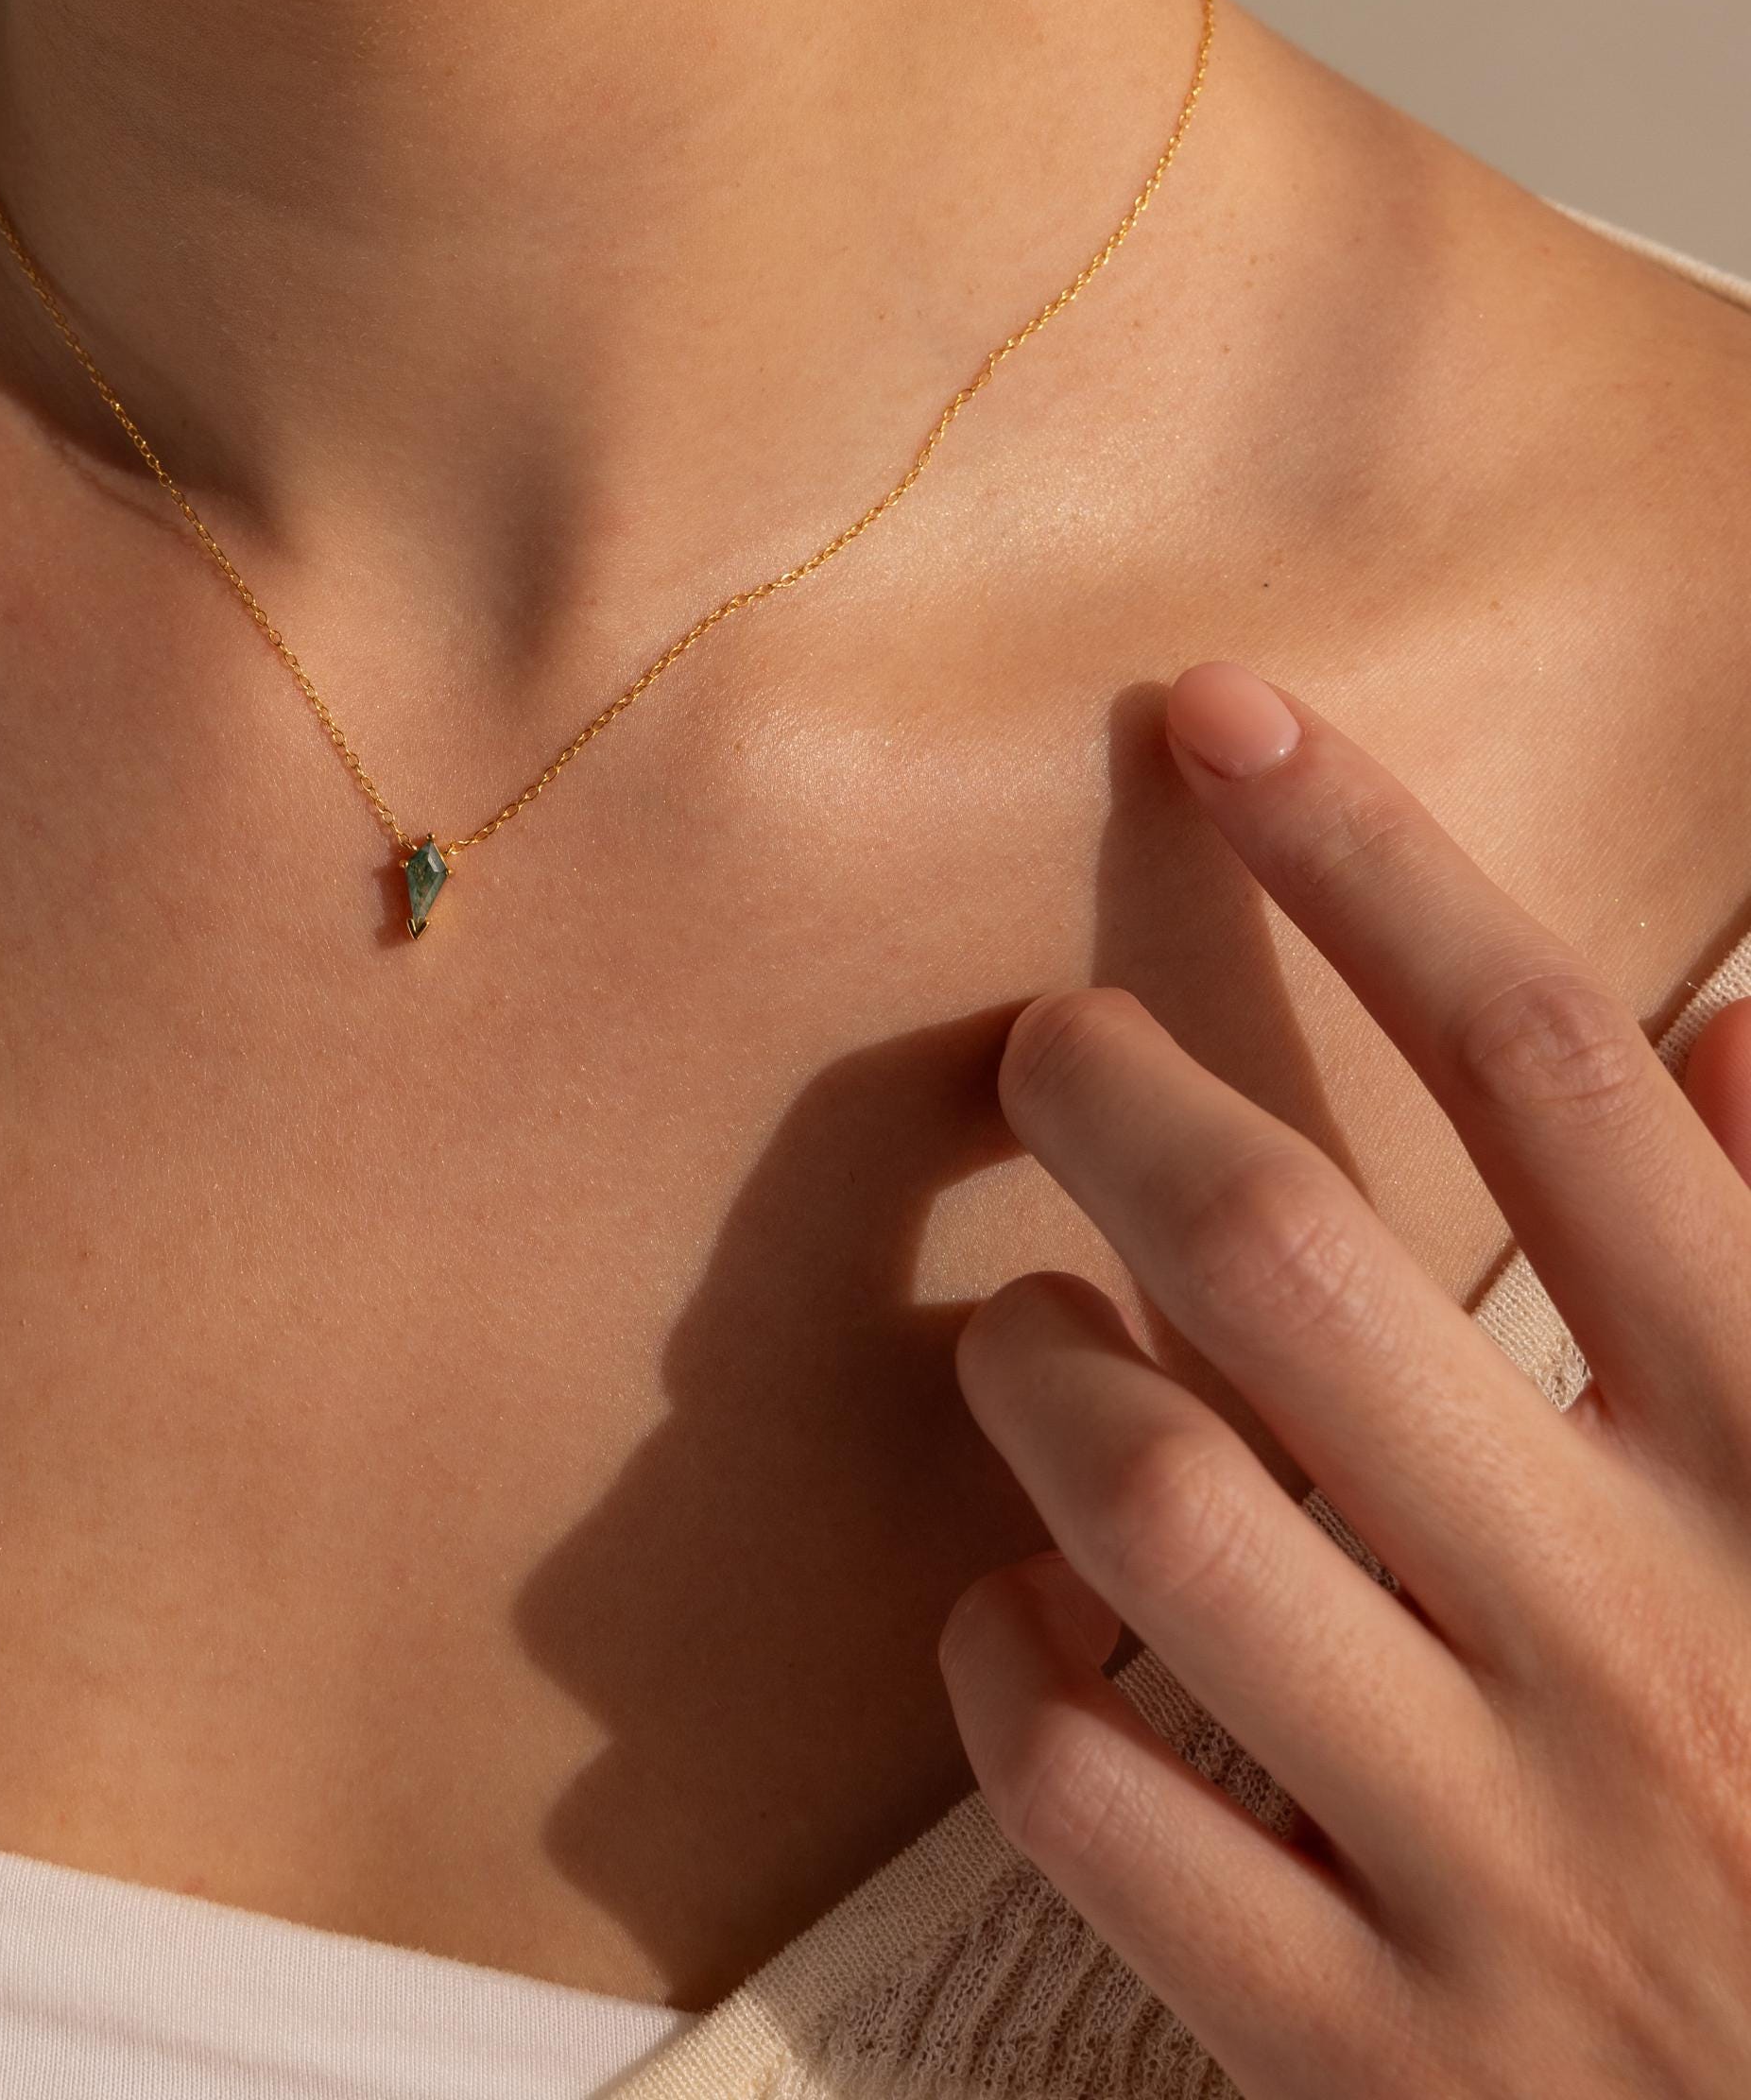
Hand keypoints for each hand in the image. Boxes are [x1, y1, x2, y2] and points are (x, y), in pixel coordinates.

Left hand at [936, 659, 1750, 2097]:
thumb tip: (1738, 1025)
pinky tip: (1023, 1609)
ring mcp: (1508, 1861)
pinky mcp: (1379, 2051)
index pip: (1555, 1074)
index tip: (1217, 716)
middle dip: (1120, 1099)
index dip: (1371, 856)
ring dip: (1036, 1373)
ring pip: (1159, 1504)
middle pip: (1295, 1257)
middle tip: (1043, 1052)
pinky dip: (1005, 1665)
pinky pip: (1089, 1798)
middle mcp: (1654, 1638)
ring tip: (1029, 1334)